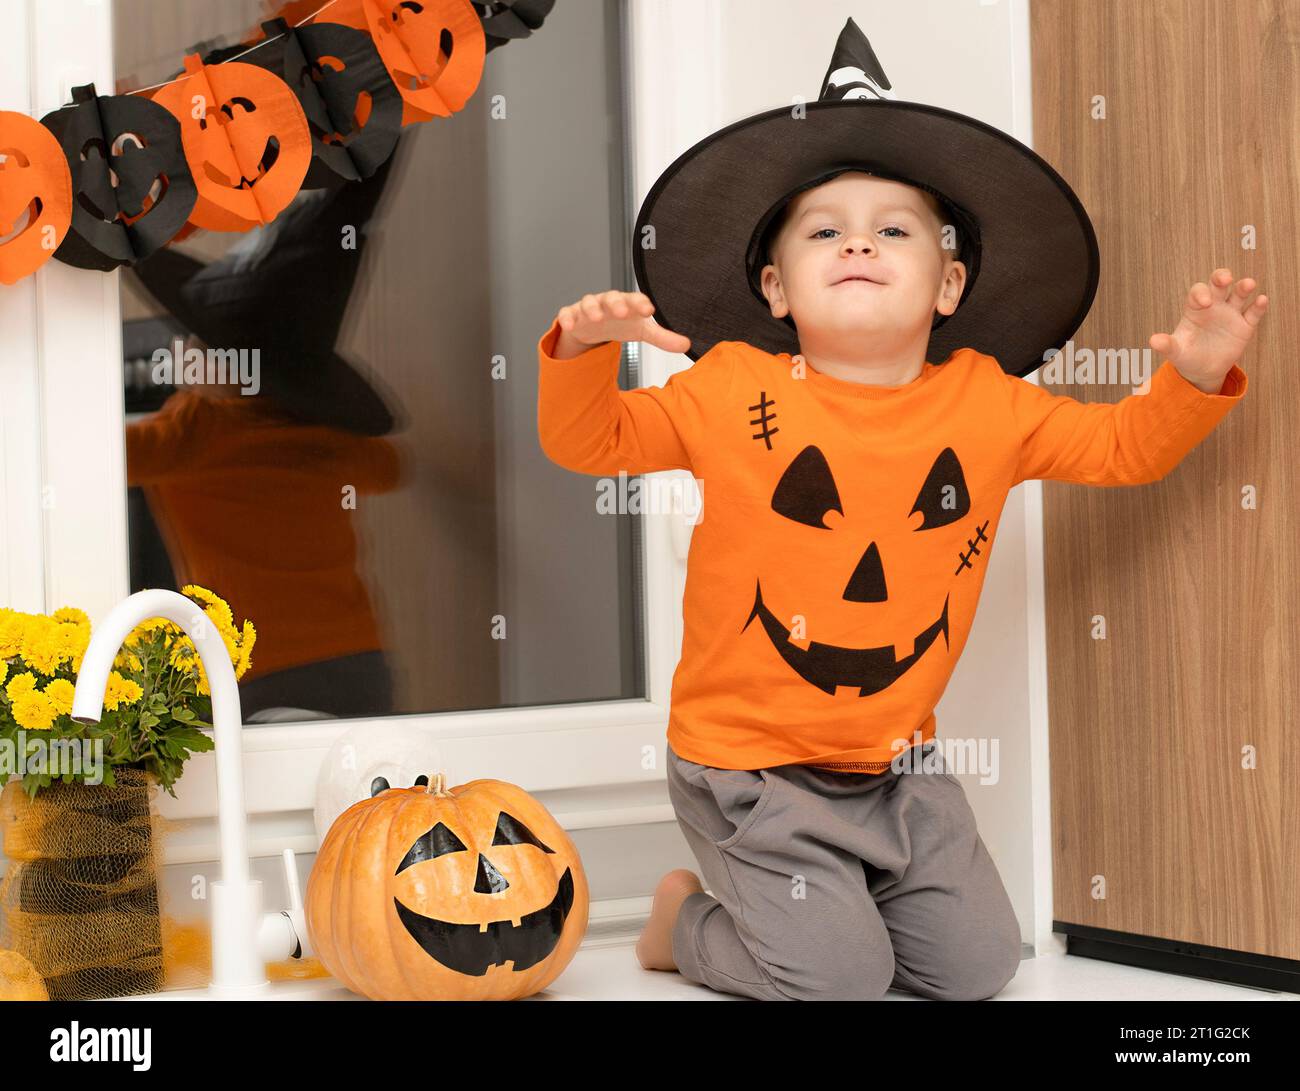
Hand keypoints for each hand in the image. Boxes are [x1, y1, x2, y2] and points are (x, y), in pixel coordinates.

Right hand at [553, 291, 690, 358]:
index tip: (649, 310)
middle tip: (622, 312)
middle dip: (616, 304)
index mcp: (626, 303)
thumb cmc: (620, 323)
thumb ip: (662, 337)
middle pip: (611, 298)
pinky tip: (570, 325)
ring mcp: (588, 308)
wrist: (593, 326)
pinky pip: (567, 313)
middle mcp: (607, 302)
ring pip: (588, 303)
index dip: (641, 303)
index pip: (635, 300)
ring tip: (596, 318)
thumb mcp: (641, 330)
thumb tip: (687, 345)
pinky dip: (567, 318)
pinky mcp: (572, 315)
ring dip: (592, 309)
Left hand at [1149, 268, 1267, 392]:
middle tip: (1225, 278)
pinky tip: (1261, 300)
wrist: (1202, 370)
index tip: (1204, 302)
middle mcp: (1214, 306)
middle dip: (1221, 277)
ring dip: (1244, 287)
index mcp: (1195, 308)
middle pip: (1218, 284)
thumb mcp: (1176, 352)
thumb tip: (1153, 341)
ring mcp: (1230, 314)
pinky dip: (1258, 306)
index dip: (1200, 293)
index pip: (1197, 292)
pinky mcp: (1245, 326)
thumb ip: (1167, 345)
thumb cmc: (1186, 355)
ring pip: (1239, 293)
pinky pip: (1253, 313)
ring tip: (1248, 284)